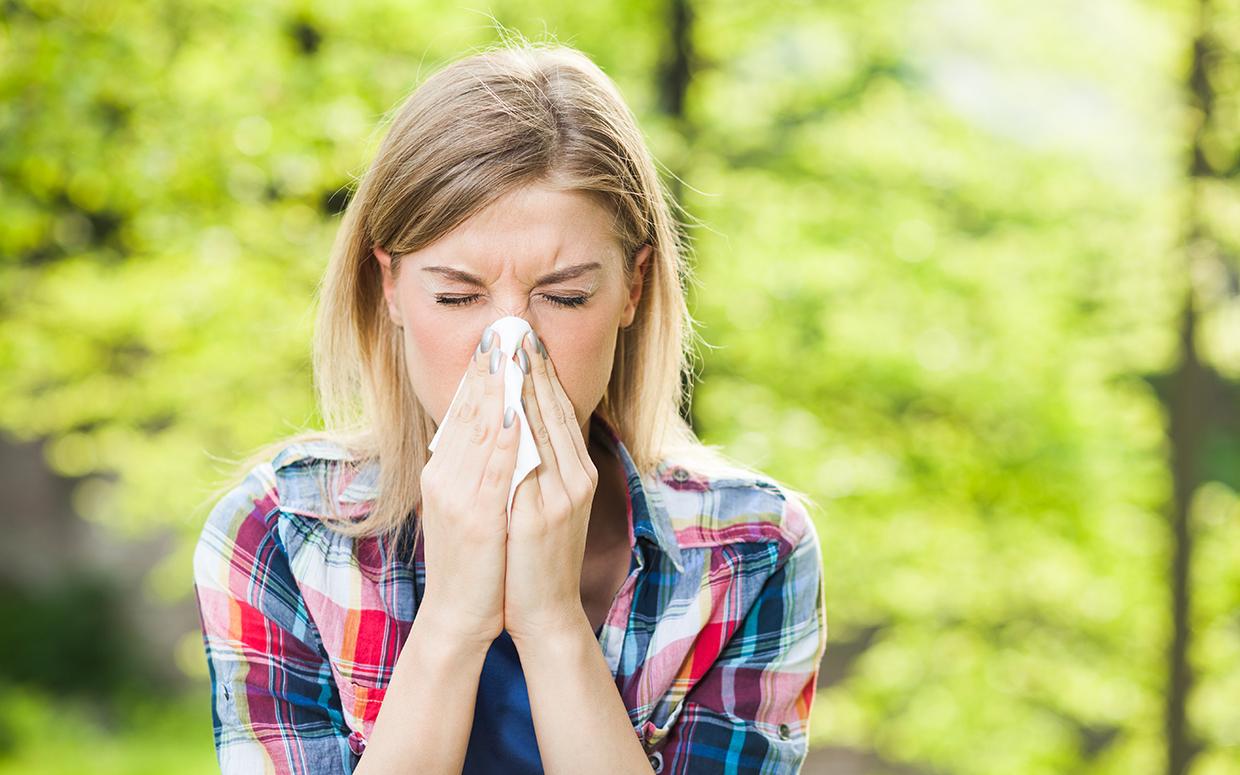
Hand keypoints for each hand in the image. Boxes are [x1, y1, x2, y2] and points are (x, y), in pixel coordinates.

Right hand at [418, 325, 521, 652]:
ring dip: (496, 387)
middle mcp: (445, 477)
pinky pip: (493, 468)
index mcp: (444, 472)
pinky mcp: (476, 517)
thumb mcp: (469, 506)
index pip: (463, 412)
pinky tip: (512, 408)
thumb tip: (495, 431)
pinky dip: (502, 434)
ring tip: (509, 351)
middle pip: (468, 411)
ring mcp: (458, 496)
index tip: (496, 338)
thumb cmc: (475, 562)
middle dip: (488, 368)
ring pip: (479, 430)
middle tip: (503, 327)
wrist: (460, 616)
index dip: (480, 373)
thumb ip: (477, 469)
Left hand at [503, 329, 598, 645]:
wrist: (544, 611)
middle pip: (554, 409)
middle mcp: (576, 477)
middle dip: (533, 367)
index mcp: (576, 473)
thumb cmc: (534, 558)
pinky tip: (505, 403)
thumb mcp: (542, 504)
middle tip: (515, 327)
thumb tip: (517, 424)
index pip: (558, 410)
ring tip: (508, 350)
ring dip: (525, 385)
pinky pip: (532, 460)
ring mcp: (563, 494)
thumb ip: (536, 465)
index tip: (522, 338)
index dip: (541, 372)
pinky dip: (520, 428)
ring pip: (545, 427)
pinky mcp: (545, 513)